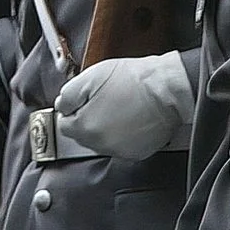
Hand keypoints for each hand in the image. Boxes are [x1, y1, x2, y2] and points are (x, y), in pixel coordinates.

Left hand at [55, 53, 191, 159]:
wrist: (167, 89)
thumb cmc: (134, 80)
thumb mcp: (90, 77)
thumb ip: (68, 95)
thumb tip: (61, 106)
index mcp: (86, 127)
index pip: (64, 125)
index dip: (72, 110)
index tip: (81, 101)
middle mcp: (101, 144)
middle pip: (82, 135)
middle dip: (87, 118)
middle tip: (103, 99)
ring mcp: (121, 151)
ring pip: (101, 141)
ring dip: (104, 128)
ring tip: (119, 107)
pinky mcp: (138, 153)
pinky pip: (121, 145)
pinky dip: (122, 135)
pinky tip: (130, 118)